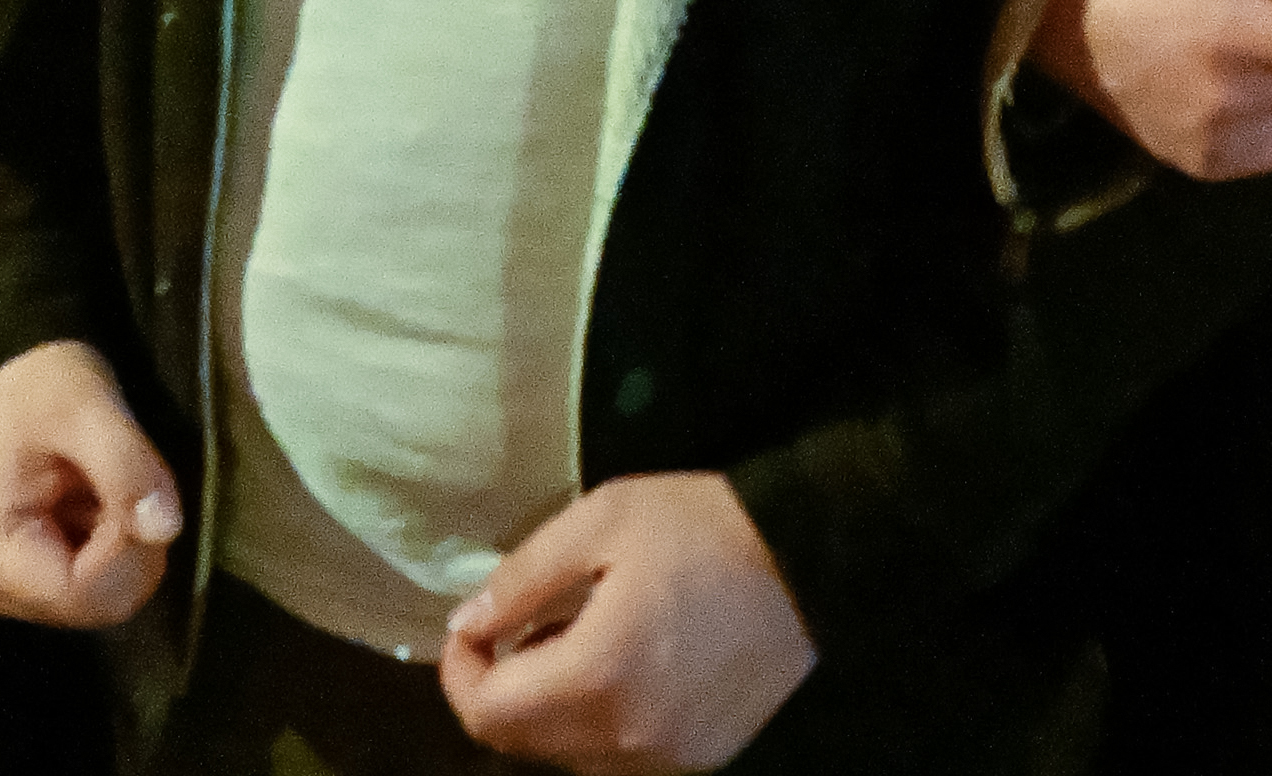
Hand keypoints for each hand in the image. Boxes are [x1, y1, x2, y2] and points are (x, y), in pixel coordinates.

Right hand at [0, 338, 180, 628]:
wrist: (23, 386)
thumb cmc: (44, 389)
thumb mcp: (86, 408)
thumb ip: (126, 467)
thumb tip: (166, 529)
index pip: (80, 591)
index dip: (126, 550)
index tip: (136, 491)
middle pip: (98, 604)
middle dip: (133, 544)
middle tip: (126, 480)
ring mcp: (15, 594)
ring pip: (109, 599)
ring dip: (131, 543)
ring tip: (109, 485)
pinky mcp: (37, 588)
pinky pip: (105, 589)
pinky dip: (124, 547)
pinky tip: (105, 502)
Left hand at [438, 473, 814, 771]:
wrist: (813, 562)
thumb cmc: (704, 529)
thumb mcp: (603, 520)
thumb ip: (523, 577)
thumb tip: (467, 622)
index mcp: (596, 677)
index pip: (486, 713)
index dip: (458, 672)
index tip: (469, 626)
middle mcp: (625, 739)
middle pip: (520, 744)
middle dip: (499, 689)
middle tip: (514, 627)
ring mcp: (667, 760)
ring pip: (567, 756)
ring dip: (546, 709)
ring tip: (570, 639)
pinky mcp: (699, 761)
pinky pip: (617, 758)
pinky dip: (595, 722)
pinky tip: (617, 666)